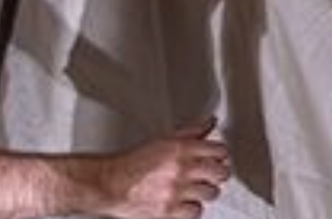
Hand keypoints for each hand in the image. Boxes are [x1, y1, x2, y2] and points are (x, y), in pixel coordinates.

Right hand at [91, 117, 230, 218]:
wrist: (110, 184)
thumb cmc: (133, 163)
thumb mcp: (164, 140)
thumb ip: (191, 132)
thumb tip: (210, 122)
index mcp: (181, 148)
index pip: (220, 150)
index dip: (220, 155)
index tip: (217, 158)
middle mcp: (181, 169)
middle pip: (221, 173)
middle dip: (217, 173)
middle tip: (210, 174)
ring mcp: (176, 191)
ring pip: (211, 193)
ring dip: (204, 191)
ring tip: (194, 189)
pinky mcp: (169, 210)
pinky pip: (196, 211)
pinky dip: (192, 208)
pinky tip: (185, 202)